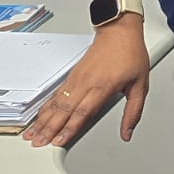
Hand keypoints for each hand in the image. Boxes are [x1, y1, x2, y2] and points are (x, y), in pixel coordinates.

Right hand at [23, 22, 147, 147]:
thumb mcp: (140, 85)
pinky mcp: (73, 74)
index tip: (59, 141)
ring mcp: (77, 78)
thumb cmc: (131, 54)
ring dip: (43, 119)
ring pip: (57, 102)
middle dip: (50, 128)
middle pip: (64, 109)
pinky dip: (46, 107)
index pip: (83, 111)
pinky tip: (40, 116)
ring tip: (33, 133)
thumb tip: (128, 133)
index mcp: (104, 86)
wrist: (120, 30)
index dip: (69, 128)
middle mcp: (87, 82)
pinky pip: (57, 94)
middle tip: (39, 143)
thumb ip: (133, 112)